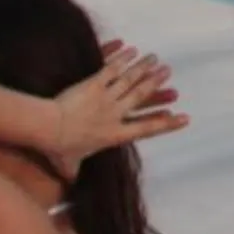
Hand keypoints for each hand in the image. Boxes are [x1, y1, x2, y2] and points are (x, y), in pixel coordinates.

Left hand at [50, 41, 184, 171]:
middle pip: (141, 96)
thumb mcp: (68, 164)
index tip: (184, 118)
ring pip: (130, 80)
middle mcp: (114, 115)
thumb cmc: (58, 149)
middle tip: (168, 72)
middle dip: (156, 83)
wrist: (49, 129)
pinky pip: (111, 70)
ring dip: (143, 68)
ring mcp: (105, 98)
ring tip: (155, 58)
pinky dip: (122, 60)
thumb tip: (69, 183)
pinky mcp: (93, 85)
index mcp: (114, 135)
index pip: (147, 129)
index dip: (167, 124)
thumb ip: (72, 172)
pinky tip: (131, 50)